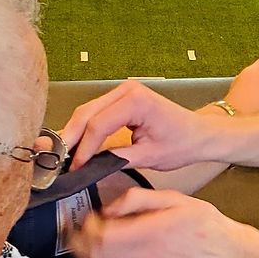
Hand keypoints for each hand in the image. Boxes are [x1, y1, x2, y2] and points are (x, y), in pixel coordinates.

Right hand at [61, 79, 204, 171]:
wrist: (200, 133)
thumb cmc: (184, 142)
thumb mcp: (150, 156)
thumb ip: (118, 158)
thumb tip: (92, 165)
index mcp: (137, 101)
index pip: (99, 125)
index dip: (83, 148)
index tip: (76, 166)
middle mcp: (128, 90)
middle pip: (87, 113)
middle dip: (70, 137)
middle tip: (58, 159)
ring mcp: (123, 92)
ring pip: (87, 111)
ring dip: (74, 132)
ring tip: (63, 154)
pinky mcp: (121, 99)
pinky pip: (96, 112)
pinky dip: (84, 128)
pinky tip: (76, 144)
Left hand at [67, 187, 235, 257]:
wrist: (225, 254)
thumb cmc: (204, 226)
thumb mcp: (173, 198)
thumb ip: (137, 199)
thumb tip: (110, 208)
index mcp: (149, 234)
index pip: (102, 235)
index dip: (87, 225)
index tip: (91, 216)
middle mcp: (143, 257)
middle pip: (95, 257)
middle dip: (80, 241)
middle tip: (81, 228)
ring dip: (87, 256)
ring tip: (88, 241)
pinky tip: (104, 254)